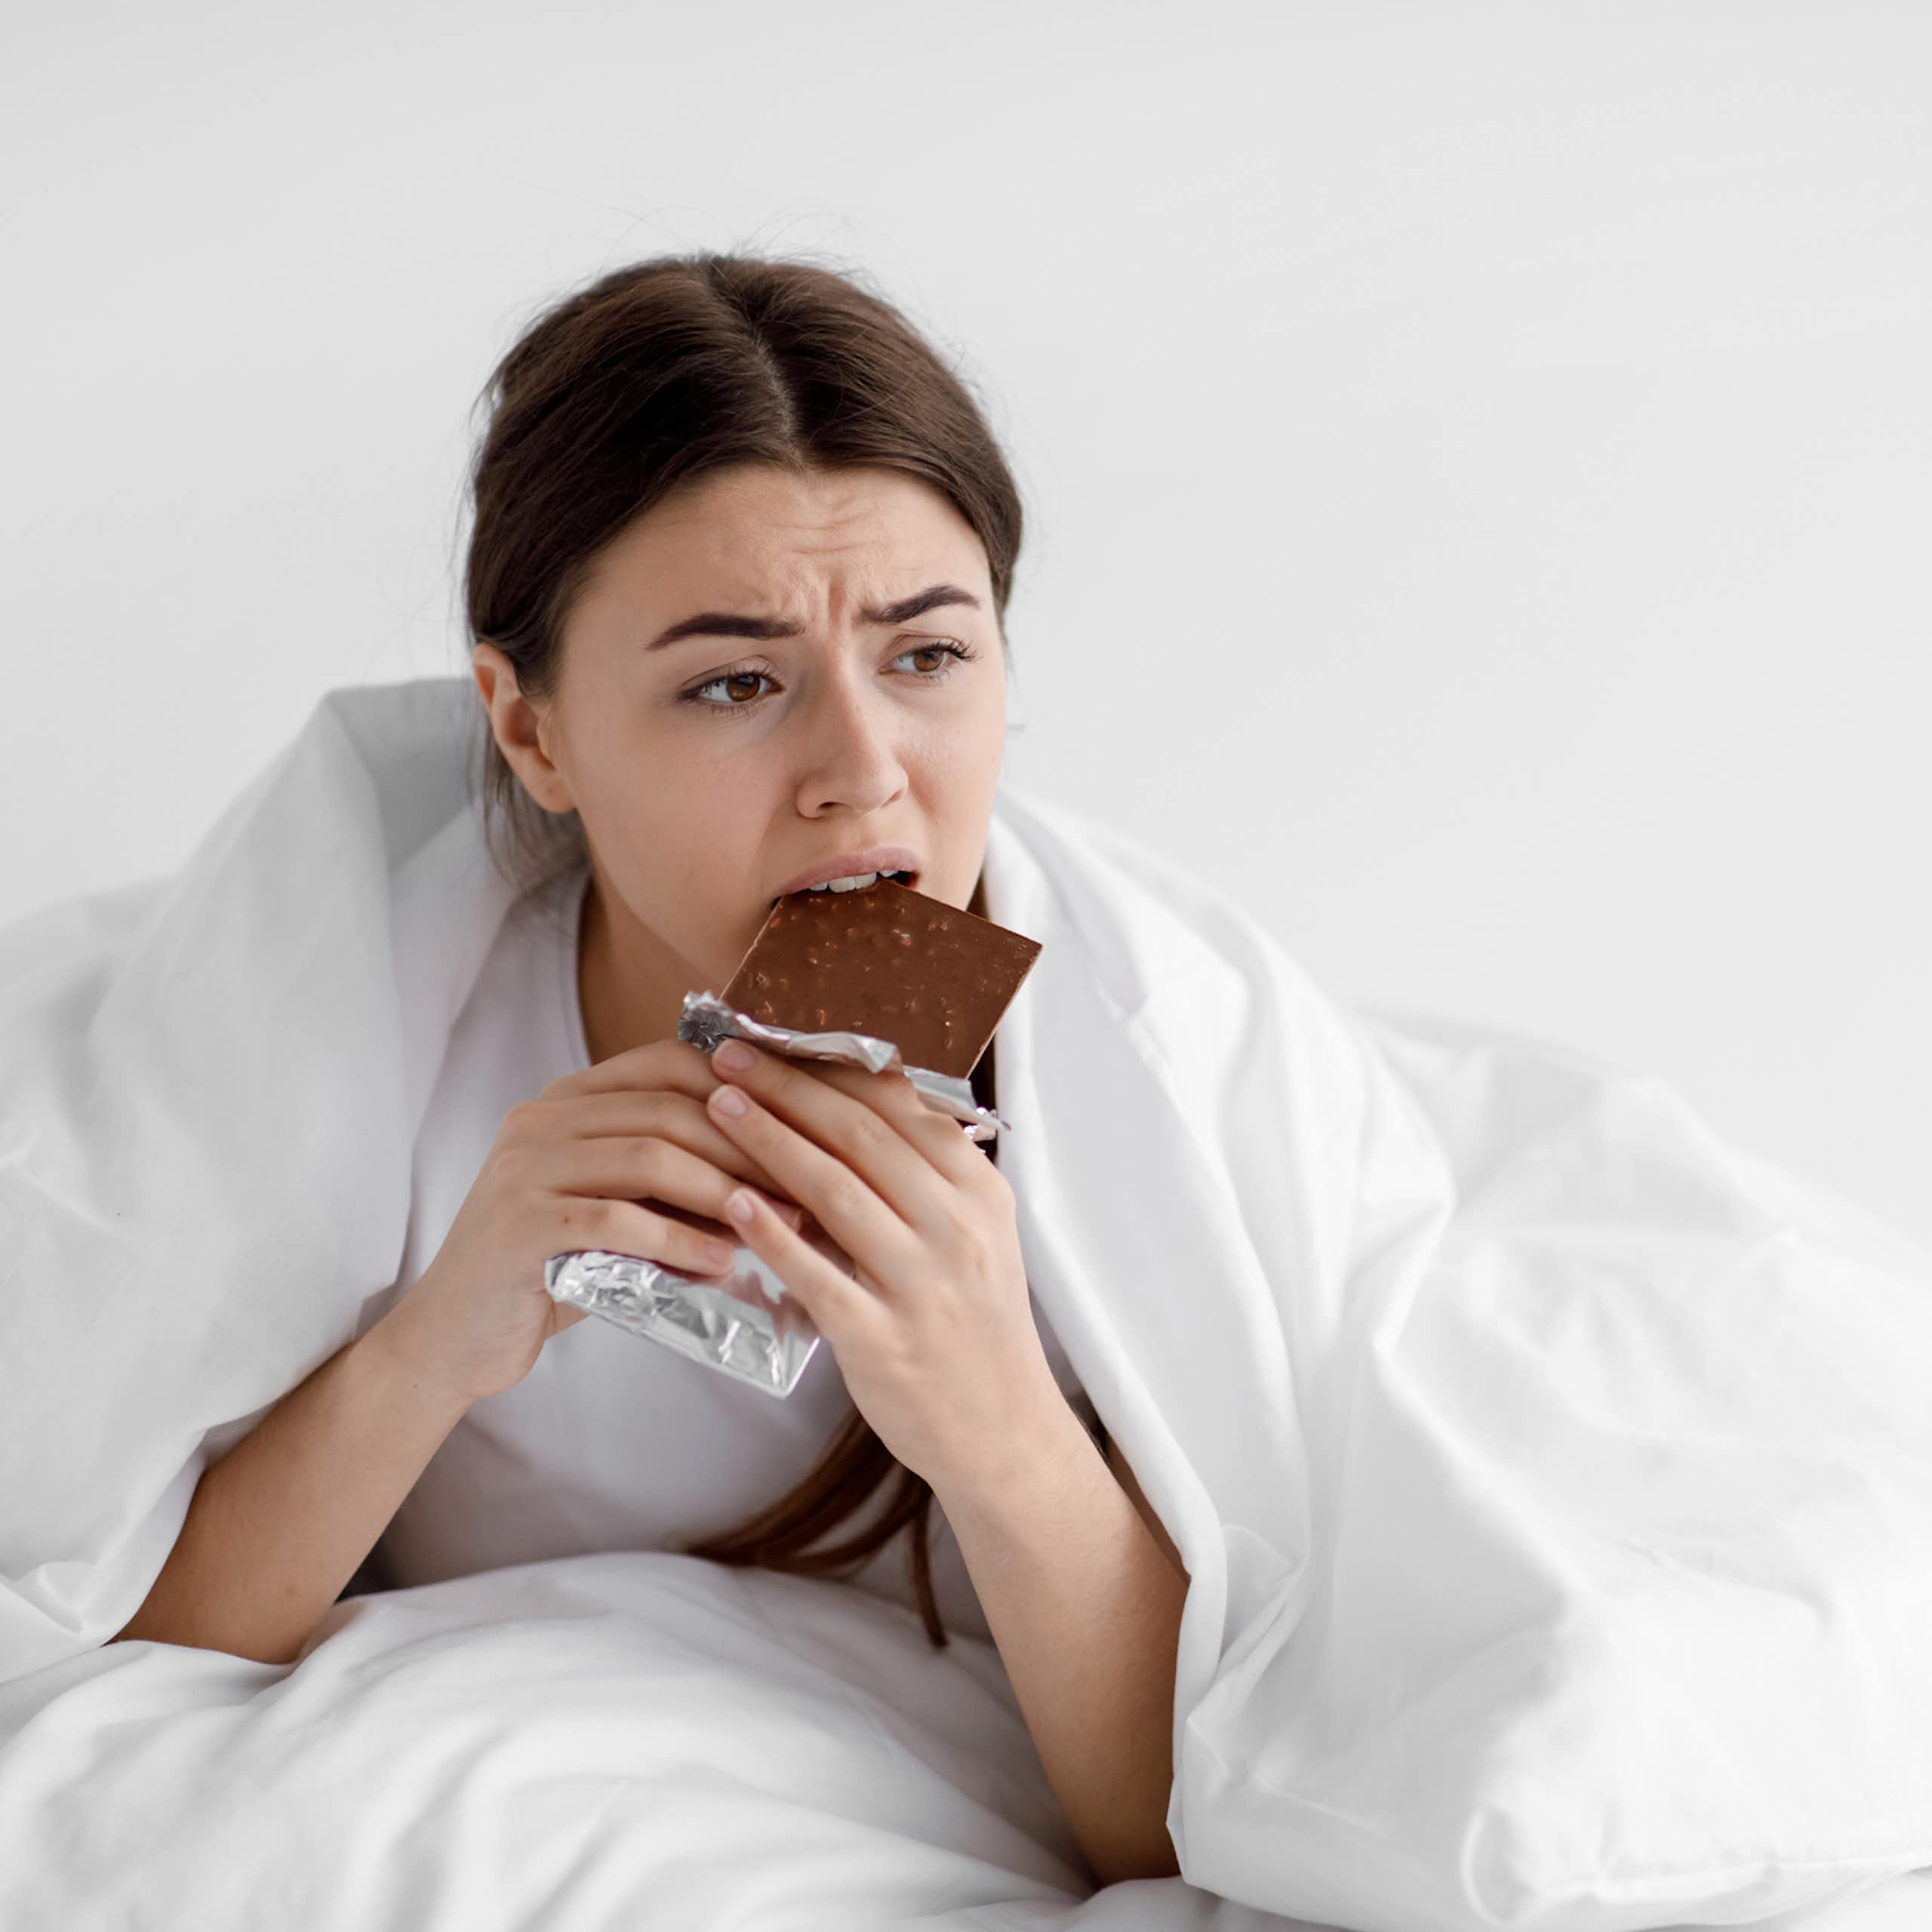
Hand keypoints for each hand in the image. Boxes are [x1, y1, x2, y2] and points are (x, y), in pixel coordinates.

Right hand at [379, 1038, 807, 1406]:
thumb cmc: (551, 1270)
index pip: (668, 1062)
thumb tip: (782, 1176)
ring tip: (775, 1225)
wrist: (453, 1336)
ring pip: (648, 1156)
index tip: (799, 1128)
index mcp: (567, 1099)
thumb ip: (674, 1181)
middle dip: (746, 1147)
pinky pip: (616, 1219)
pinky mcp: (516, 1223)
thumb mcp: (619, 1210)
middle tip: (803, 1187)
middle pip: (667, 1107)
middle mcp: (540, 1117)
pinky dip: (677, 1240)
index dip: (741, 1089)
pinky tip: (718, 1263)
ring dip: (723, 1191)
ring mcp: (522, 1166)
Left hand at [702, 1039, 1065, 1495]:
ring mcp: (923, 1286)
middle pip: (861, 1137)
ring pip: (837, 1193)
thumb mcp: (973, 1235)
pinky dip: (774, 1236)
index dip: (831, 1066)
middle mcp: (958, 1229)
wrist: (1003, 1432)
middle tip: (727, 1056)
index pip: (900, 1107)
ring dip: (770, 1141)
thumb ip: (924, 1176)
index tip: (776, 1038)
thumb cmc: (973, 1323)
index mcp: (979, 1192)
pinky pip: (820, 1277)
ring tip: (716, 1107)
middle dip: (787, 1088)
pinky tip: (732, 1203)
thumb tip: (849, 1104)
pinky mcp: (884, 1341)